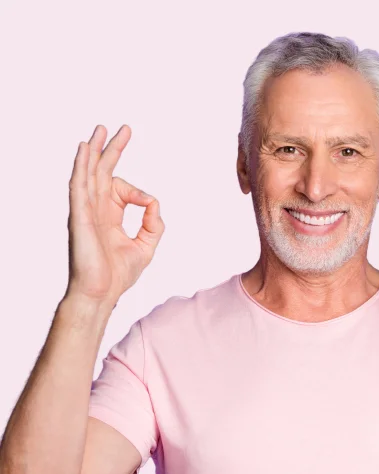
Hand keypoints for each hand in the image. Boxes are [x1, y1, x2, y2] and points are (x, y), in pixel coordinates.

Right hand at [65, 124, 164, 305]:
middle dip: (111, 149)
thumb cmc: (119, 274)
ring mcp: (86, 211)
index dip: (139, 192)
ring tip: (98, 130)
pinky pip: (78, 186)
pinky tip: (84, 150)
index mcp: (110, 215)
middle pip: (102, 171)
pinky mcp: (79, 216)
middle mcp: (96, 209)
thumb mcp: (146, 245)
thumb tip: (153, 201)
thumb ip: (154, 223)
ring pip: (88, 173)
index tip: (148, 203)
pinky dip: (81, 167)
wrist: (102, 293)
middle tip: (121, 128)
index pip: (122, 188)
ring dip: (93, 151)